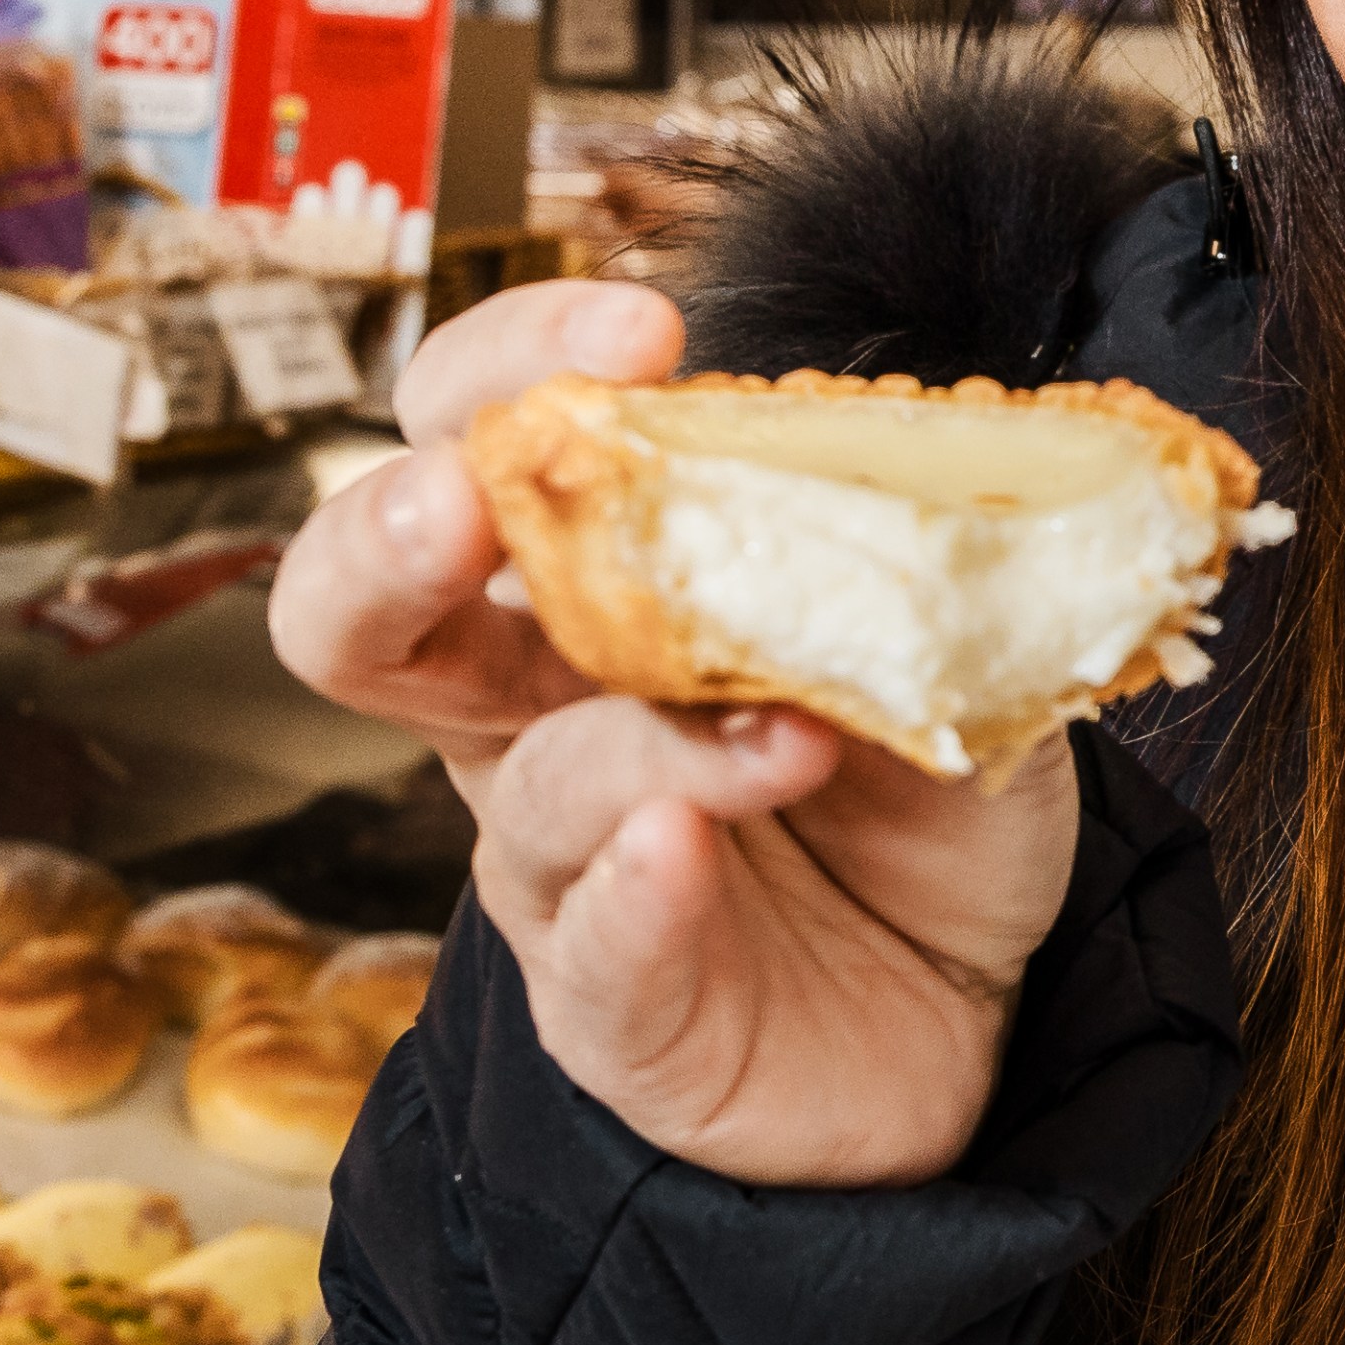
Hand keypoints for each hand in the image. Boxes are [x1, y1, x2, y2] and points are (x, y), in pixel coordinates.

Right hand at [269, 276, 1081, 1184]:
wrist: (983, 1012)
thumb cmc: (926, 803)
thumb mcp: (949, 651)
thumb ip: (918, 572)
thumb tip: (928, 484)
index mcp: (600, 590)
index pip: (486, 438)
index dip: (517, 368)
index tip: (640, 332)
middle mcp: (539, 716)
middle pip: (361, 611)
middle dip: (389, 538)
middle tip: (469, 494)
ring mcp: (564, 864)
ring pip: (525, 787)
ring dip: (640, 740)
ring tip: (784, 730)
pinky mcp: (614, 1005)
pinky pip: (591, 949)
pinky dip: (634, 895)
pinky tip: (681, 848)